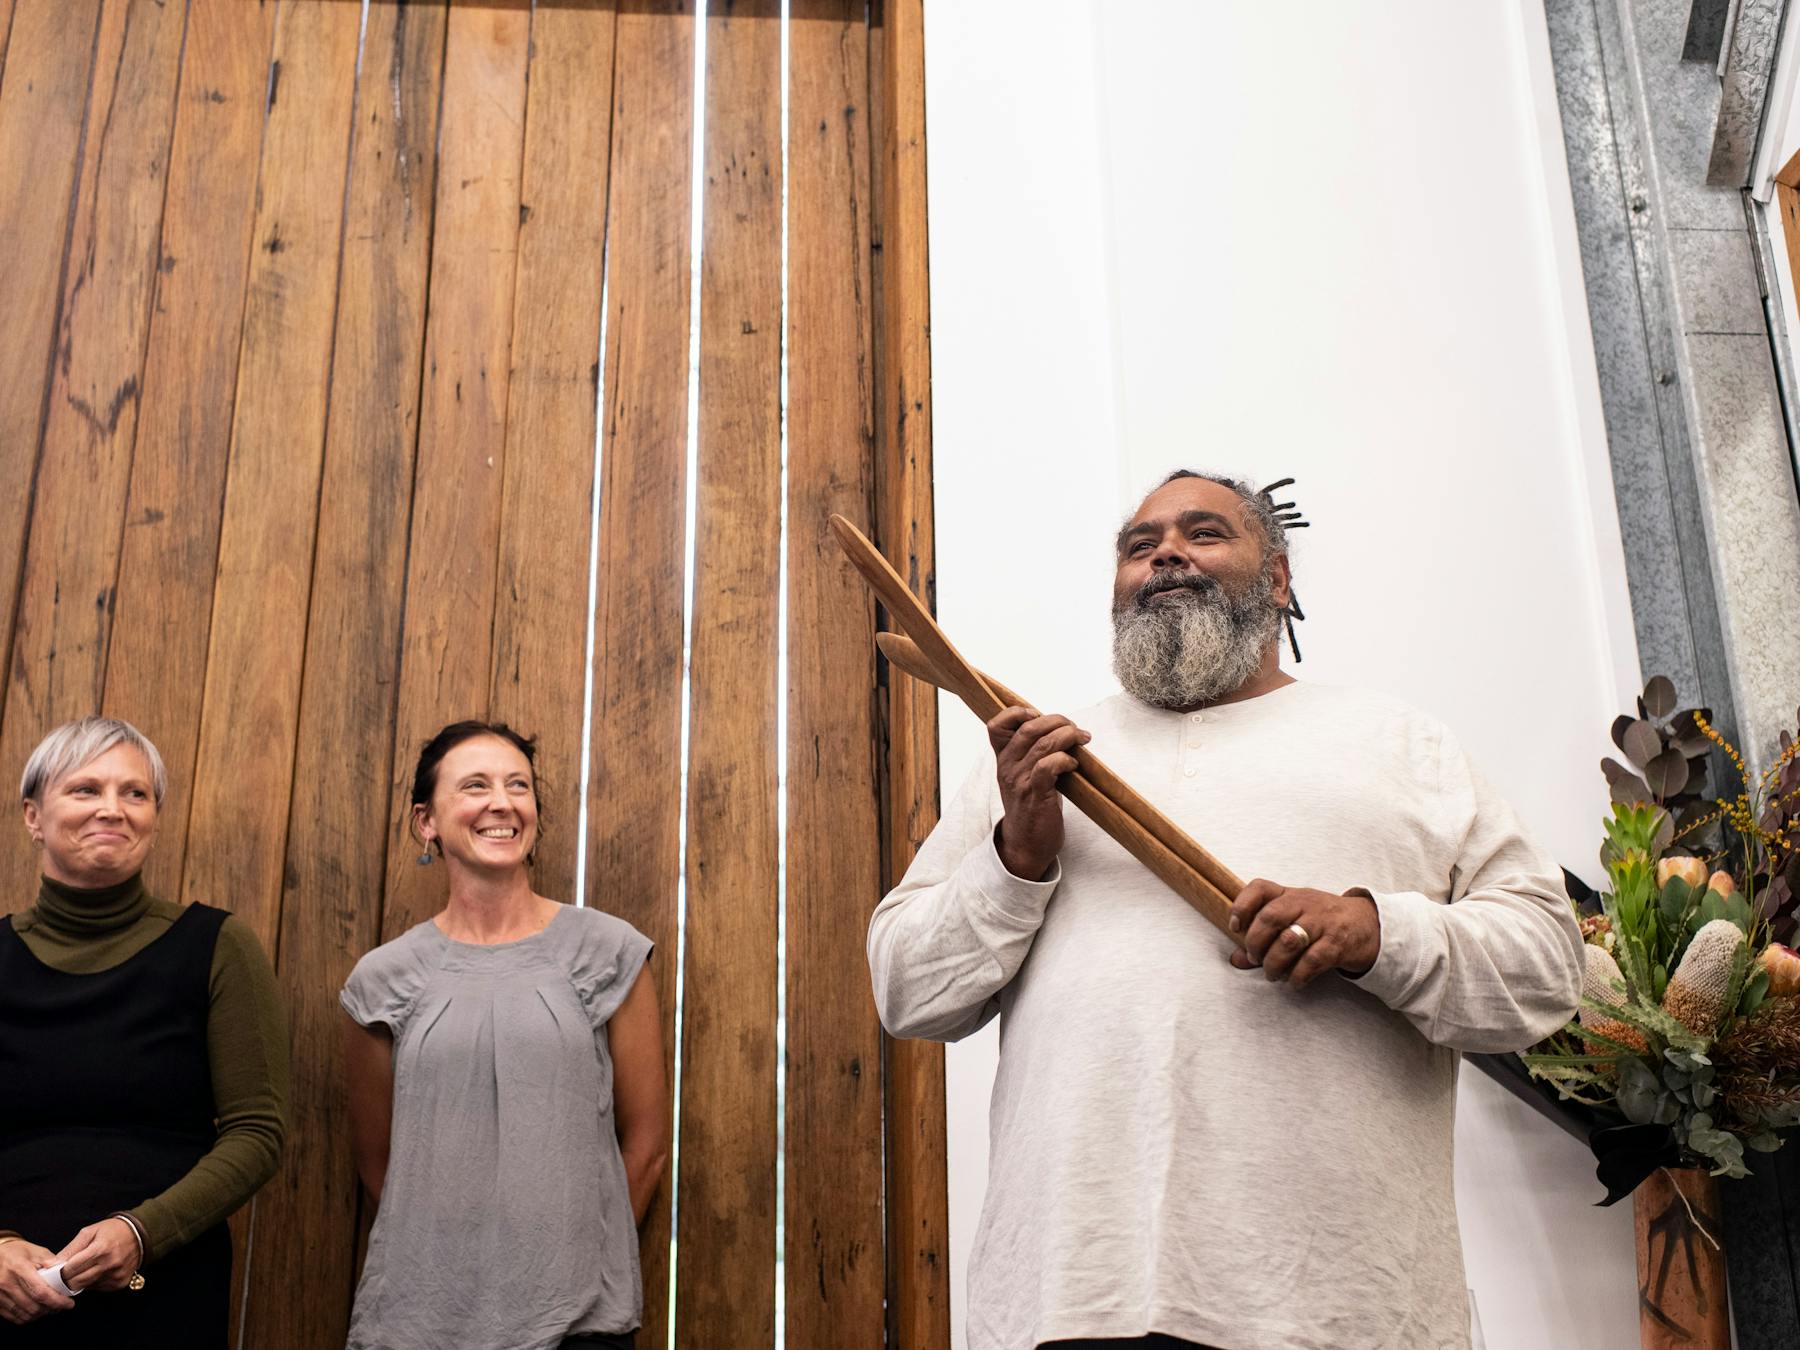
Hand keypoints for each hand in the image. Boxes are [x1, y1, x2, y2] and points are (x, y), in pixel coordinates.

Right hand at [0, 1238, 74, 1323]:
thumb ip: (52, 1262)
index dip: (57, 1301)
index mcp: (19, 1268)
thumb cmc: (16, 1252)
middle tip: (61, 1305)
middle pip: (33, 1306)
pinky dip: (27, 1317)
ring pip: (24, 1314)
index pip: (41, 1292)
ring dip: (40, 1314)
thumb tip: (66, 1273)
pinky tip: (35, 1310)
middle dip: (51, 1309)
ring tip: (49, 1307)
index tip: (68, 1303)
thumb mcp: (36, 1251)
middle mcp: (7, 1284)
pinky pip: (14, 1317)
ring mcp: (0, 1295)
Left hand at [57, 1218, 140, 1293]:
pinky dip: (92, 1282)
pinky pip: (97, 1288)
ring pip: (86, 1287)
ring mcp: (116, 1275)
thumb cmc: (112, 1231)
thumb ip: (71, 1249)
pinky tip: (95, 1272)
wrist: (140, 1234)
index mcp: (101, 1249)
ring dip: (78, 1282)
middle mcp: (110, 1264)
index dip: (59, 1272)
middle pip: (76, 1282)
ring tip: (79, 1271)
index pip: (71, 1269)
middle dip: (65, 1280)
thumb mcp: (90, 1232)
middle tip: (62, 1275)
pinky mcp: (120, 1283)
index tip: (53, 1271)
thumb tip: (52, 1264)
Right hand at [987, 706, 1090, 879]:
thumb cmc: (1031, 807)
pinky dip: (1065, 759)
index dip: (1017, 712)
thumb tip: (1059, 728)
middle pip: (1027, 728)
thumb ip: (1033, 753)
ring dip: (1068, 735)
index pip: (996, 726)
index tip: (1039, 715)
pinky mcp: (1036, 795)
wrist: (1025, 845)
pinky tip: (1074, 764)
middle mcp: (1007, 767)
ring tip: (1082, 738)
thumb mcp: (1024, 776)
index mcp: (1003, 759)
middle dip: (1056, 720)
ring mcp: (1020, 781)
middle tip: (1074, 727)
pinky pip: (1049, 766)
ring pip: (1042, 744)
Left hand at [1227, 880, 1380, 988]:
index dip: (1241, 906)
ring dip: (1274, 963)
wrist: (1368, 925)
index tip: (1235, 927)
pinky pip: (1312, 961)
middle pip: (1270, 917)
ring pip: (1289, 941)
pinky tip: (1294, 982)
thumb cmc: (1321, 923)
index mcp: (1289, 894)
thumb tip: (1235, 960)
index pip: (1259, 888)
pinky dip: (1297, 976)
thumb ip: (1263, 939)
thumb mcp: (1293, 921)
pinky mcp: (1338, 943)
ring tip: (1272, 974)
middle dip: (1255, 943)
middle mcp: (1304, 903)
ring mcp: (1323, 922)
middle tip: (1255, 958)